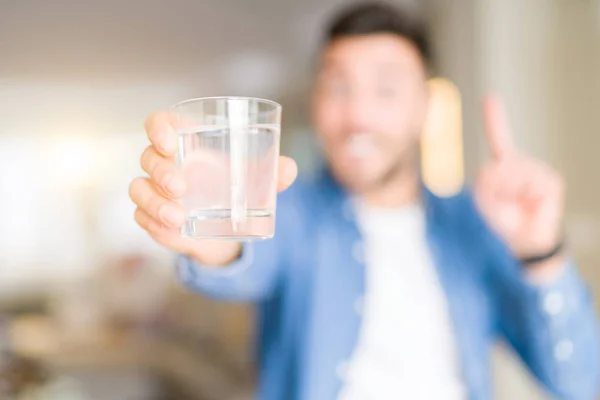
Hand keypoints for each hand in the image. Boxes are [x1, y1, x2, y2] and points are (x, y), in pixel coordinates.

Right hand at [129, 111, 297, 264]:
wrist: (229, 226)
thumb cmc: (236, 186)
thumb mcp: (257, 178)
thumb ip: (273, 171)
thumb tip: (288, 168)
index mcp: (186, 141)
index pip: (159, 124)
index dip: (157, 127)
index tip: (168, 141)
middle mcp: (164, 163)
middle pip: (149, 157)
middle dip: (162, 171)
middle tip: (181, 187)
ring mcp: (155, 191)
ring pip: (139, 189)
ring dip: (154, 202)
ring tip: (178, 217)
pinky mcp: (153, 217)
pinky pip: (142, 217)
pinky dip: (153, 224)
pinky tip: (171, 231)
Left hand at [474, 96, 564, 273]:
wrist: (525, 240)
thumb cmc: (503, 220)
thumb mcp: (484, 203)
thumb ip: (483, 184)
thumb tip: (494, 164)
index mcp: (502, 167)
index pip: (499, 138)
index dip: (495, 117)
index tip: (491, 97)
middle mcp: (519, 164)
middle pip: (495, 167)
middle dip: (492, 190)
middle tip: (501, 205)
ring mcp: (536, 171)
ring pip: (512, 174)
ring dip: (508, 194)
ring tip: (515, 206)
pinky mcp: (550, 181)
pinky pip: (531, 184)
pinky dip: (525, 196)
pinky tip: (530, 204)